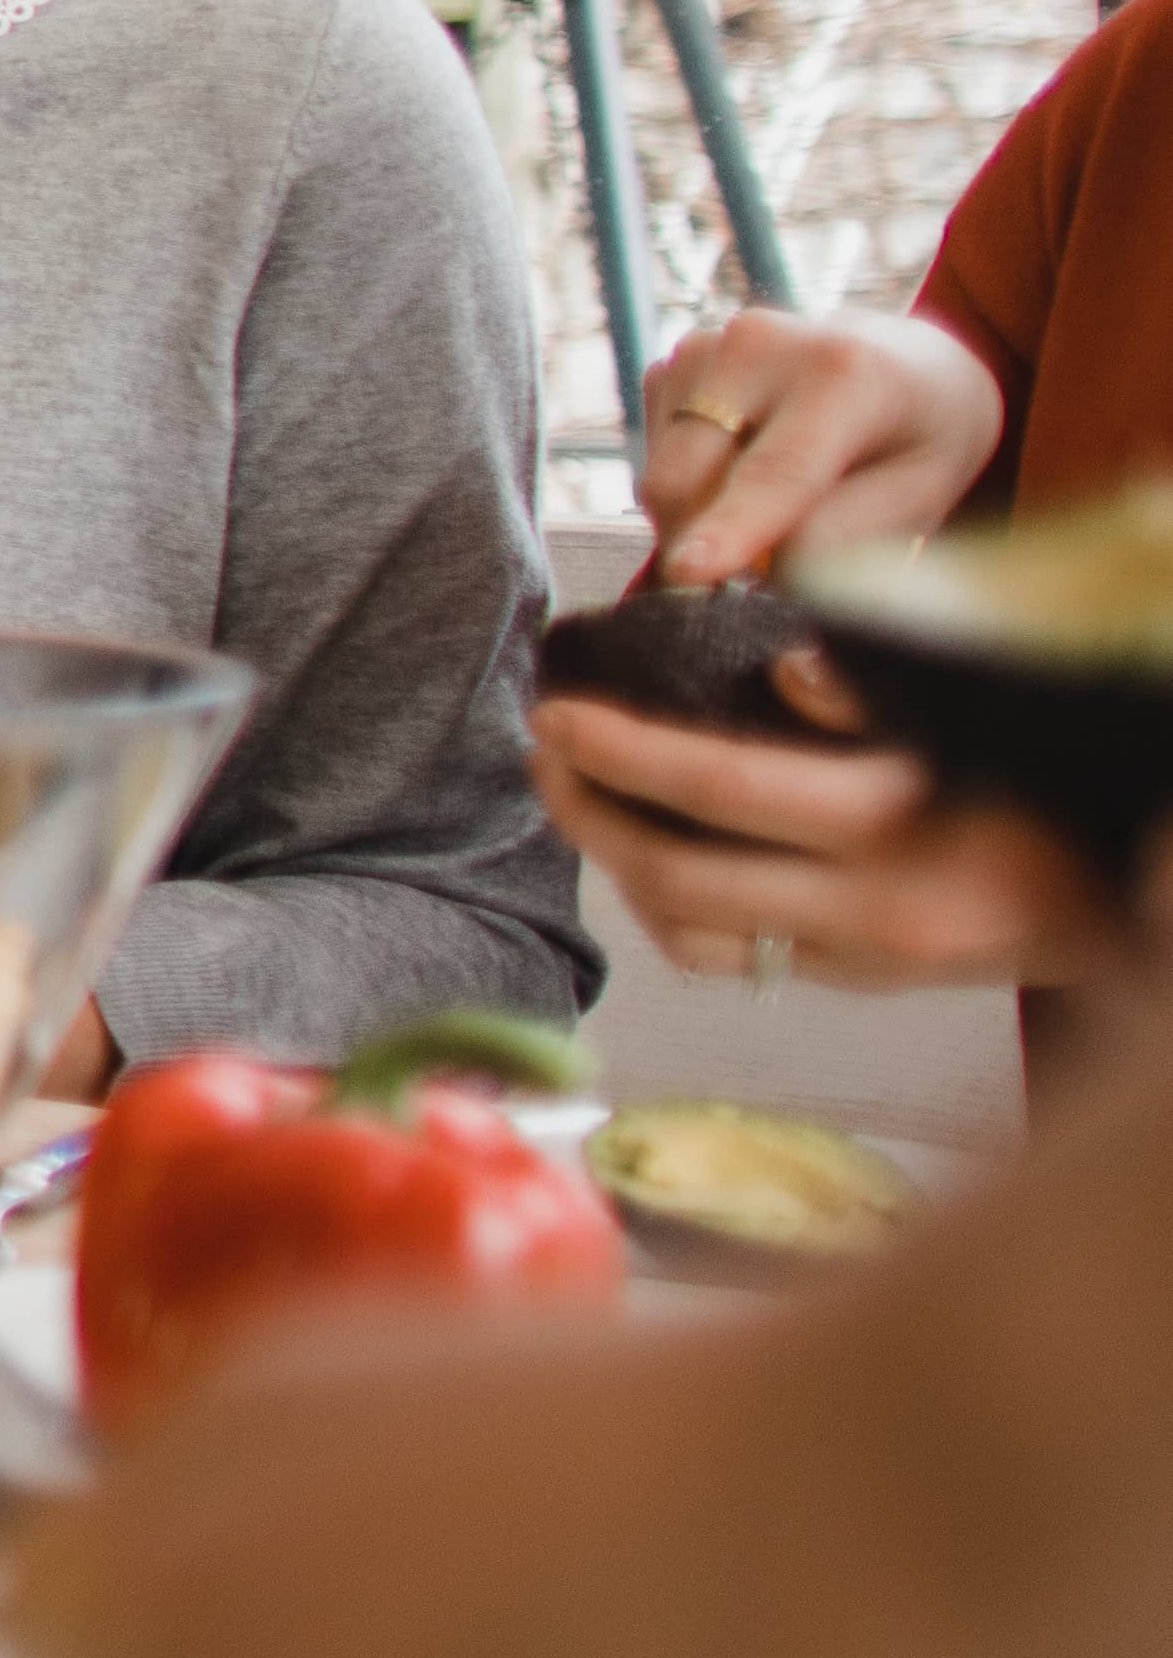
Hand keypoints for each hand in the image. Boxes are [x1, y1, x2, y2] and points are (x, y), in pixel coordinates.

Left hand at [537, 696, 1113, 988]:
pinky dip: (678, 913)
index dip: (622, 752)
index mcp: (901, 822)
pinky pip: (741, 960)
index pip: (720, 790)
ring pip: (695, 936)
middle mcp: (876, 910)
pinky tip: (654, 857)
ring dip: (620, 869)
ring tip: (580, 797)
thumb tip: (789, 670)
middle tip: (542, 751)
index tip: (557, 713)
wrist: (1137, 889)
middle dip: (590, 814)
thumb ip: (884, 693)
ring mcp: (870, 962)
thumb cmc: (1054, 773)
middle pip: (681, 877)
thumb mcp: (988, 713)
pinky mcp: (869, 987)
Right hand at [632, 305, 1003, 590]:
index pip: (776, 468)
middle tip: (756, 574)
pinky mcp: (670, 365)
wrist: (901, 361)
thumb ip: (848, 532)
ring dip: (699, 517)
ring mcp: (702, 349)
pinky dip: (690, 487)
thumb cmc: (919, 434)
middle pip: (689, 477)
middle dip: (704, 542)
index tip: (689, 572)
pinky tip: (742, 469)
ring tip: (768, 505)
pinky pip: (655, 461)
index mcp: (844, 372)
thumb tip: (770, 568)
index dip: (731, 525)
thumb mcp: (924, 491)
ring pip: (664, 477)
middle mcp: (757, 344)